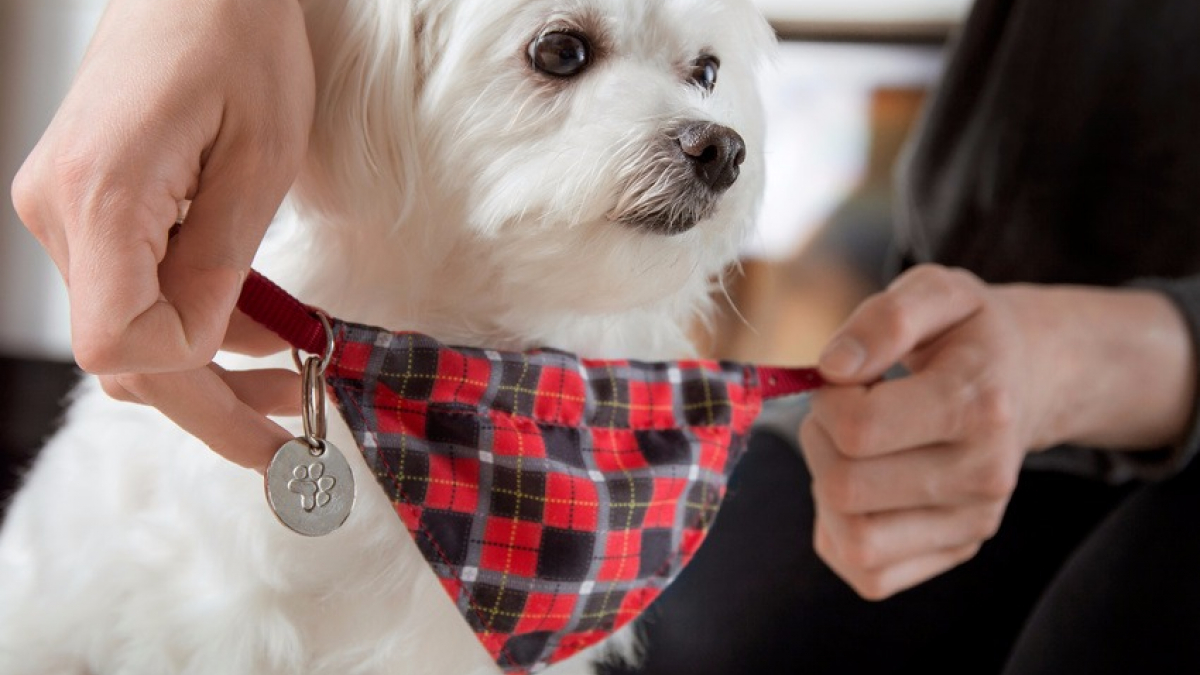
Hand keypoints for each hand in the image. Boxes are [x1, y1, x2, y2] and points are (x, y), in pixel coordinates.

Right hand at [10, 0, 314, 469]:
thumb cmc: (237, 42)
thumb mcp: (260, 160)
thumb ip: (226, 266)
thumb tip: (212, 351)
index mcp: (100, 199)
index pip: (126, 346)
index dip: (203, 375)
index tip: (278, 385)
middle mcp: (59, 213)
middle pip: (124, 356)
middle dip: (213, 404)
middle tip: (289, 438)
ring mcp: (63, 210)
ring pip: (127, 330)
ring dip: (210, 364)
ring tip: (293, 374)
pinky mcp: (85, 204)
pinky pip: (131, 289)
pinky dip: (191, 317)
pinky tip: (254, 325)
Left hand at [800, 265, 1194, 598]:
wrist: (1026, 375)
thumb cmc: (966, 333)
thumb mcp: (934, 291)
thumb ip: (884, 318)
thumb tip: (833, 367)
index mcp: (977, 404)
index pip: (859, 428)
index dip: (827, 399)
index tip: (846, 377)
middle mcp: (984, 474)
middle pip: (846, 488)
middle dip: (820, 442)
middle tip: (842, 413)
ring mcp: (973, 521)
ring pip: (853, 541)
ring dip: (826, 492)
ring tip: (852, 452)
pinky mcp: (957, 550)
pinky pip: (869, 575)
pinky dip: (841, 535)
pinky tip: (860, 490)